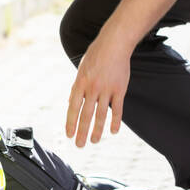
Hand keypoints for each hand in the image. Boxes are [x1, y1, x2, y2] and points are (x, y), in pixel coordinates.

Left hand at [66, 25, 131, 146]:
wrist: (114, 44)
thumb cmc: (96, 56)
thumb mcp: (81, 70)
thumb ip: (76, 88)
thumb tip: (70, 103)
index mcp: (80, 83)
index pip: (73, 108)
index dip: (71, 123)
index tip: (69, 135)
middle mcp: (92, 88)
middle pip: (86, 115)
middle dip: (82, 132)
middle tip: (79, 145)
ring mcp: (107, 89)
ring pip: (101, 115)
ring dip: (97, 130)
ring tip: (95, 141)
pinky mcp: (120, 89)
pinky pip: (117, 109)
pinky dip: (115, 121)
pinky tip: (113, 131)